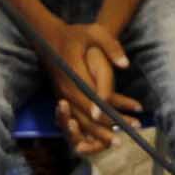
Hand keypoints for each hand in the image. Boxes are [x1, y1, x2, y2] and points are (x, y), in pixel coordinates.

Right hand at [48, 22, 140, 153]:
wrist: (49, 38)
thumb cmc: (75, 35)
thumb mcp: (94, 32)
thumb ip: (111, 46)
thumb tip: (125, 65)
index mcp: (73, 70)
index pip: (87, 93)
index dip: (99, 108)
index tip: (113, 120)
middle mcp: (65, 87)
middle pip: (83, 112)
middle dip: (101, 128)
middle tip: (120, 140)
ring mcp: (62, 94)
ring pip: (78, 119)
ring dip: (95, 132)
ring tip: (114, 142)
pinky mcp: (63, 98)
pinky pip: (74, 117)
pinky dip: (87, 129)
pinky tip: (100, 138)